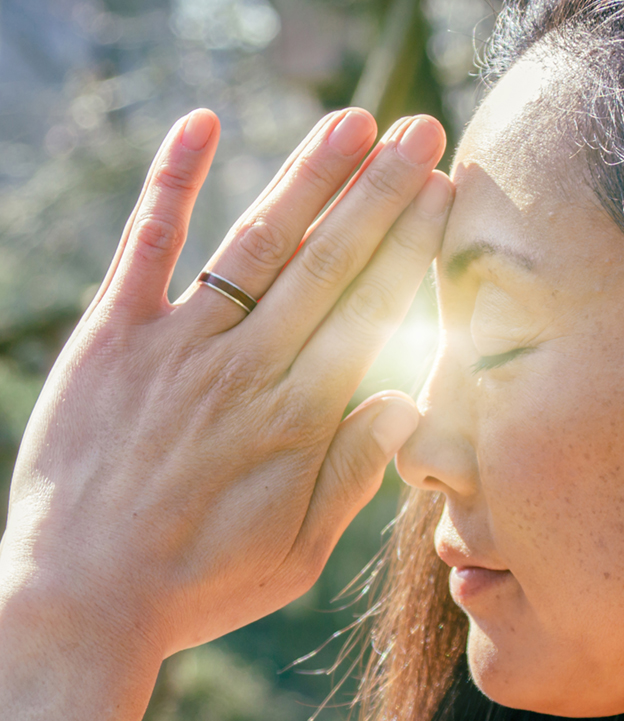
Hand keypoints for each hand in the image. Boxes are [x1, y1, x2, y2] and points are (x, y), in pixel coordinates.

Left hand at [1, 106, 450, 666]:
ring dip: (309, 177)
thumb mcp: (297, 553)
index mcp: (299, 417)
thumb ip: (354, 473)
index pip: (372, 308)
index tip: (445, 192)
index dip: (413, 243)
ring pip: (257, 244)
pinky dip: (172, 183)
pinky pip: (145, 245)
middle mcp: (246, 367)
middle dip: (383, 191)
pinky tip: (201, 125)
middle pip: (329, 262)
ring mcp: (176, 346)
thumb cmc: (198, 585)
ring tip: (354, 122)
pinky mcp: (112, 338)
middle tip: (423, 131)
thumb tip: (406, 400)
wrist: (81, 598)